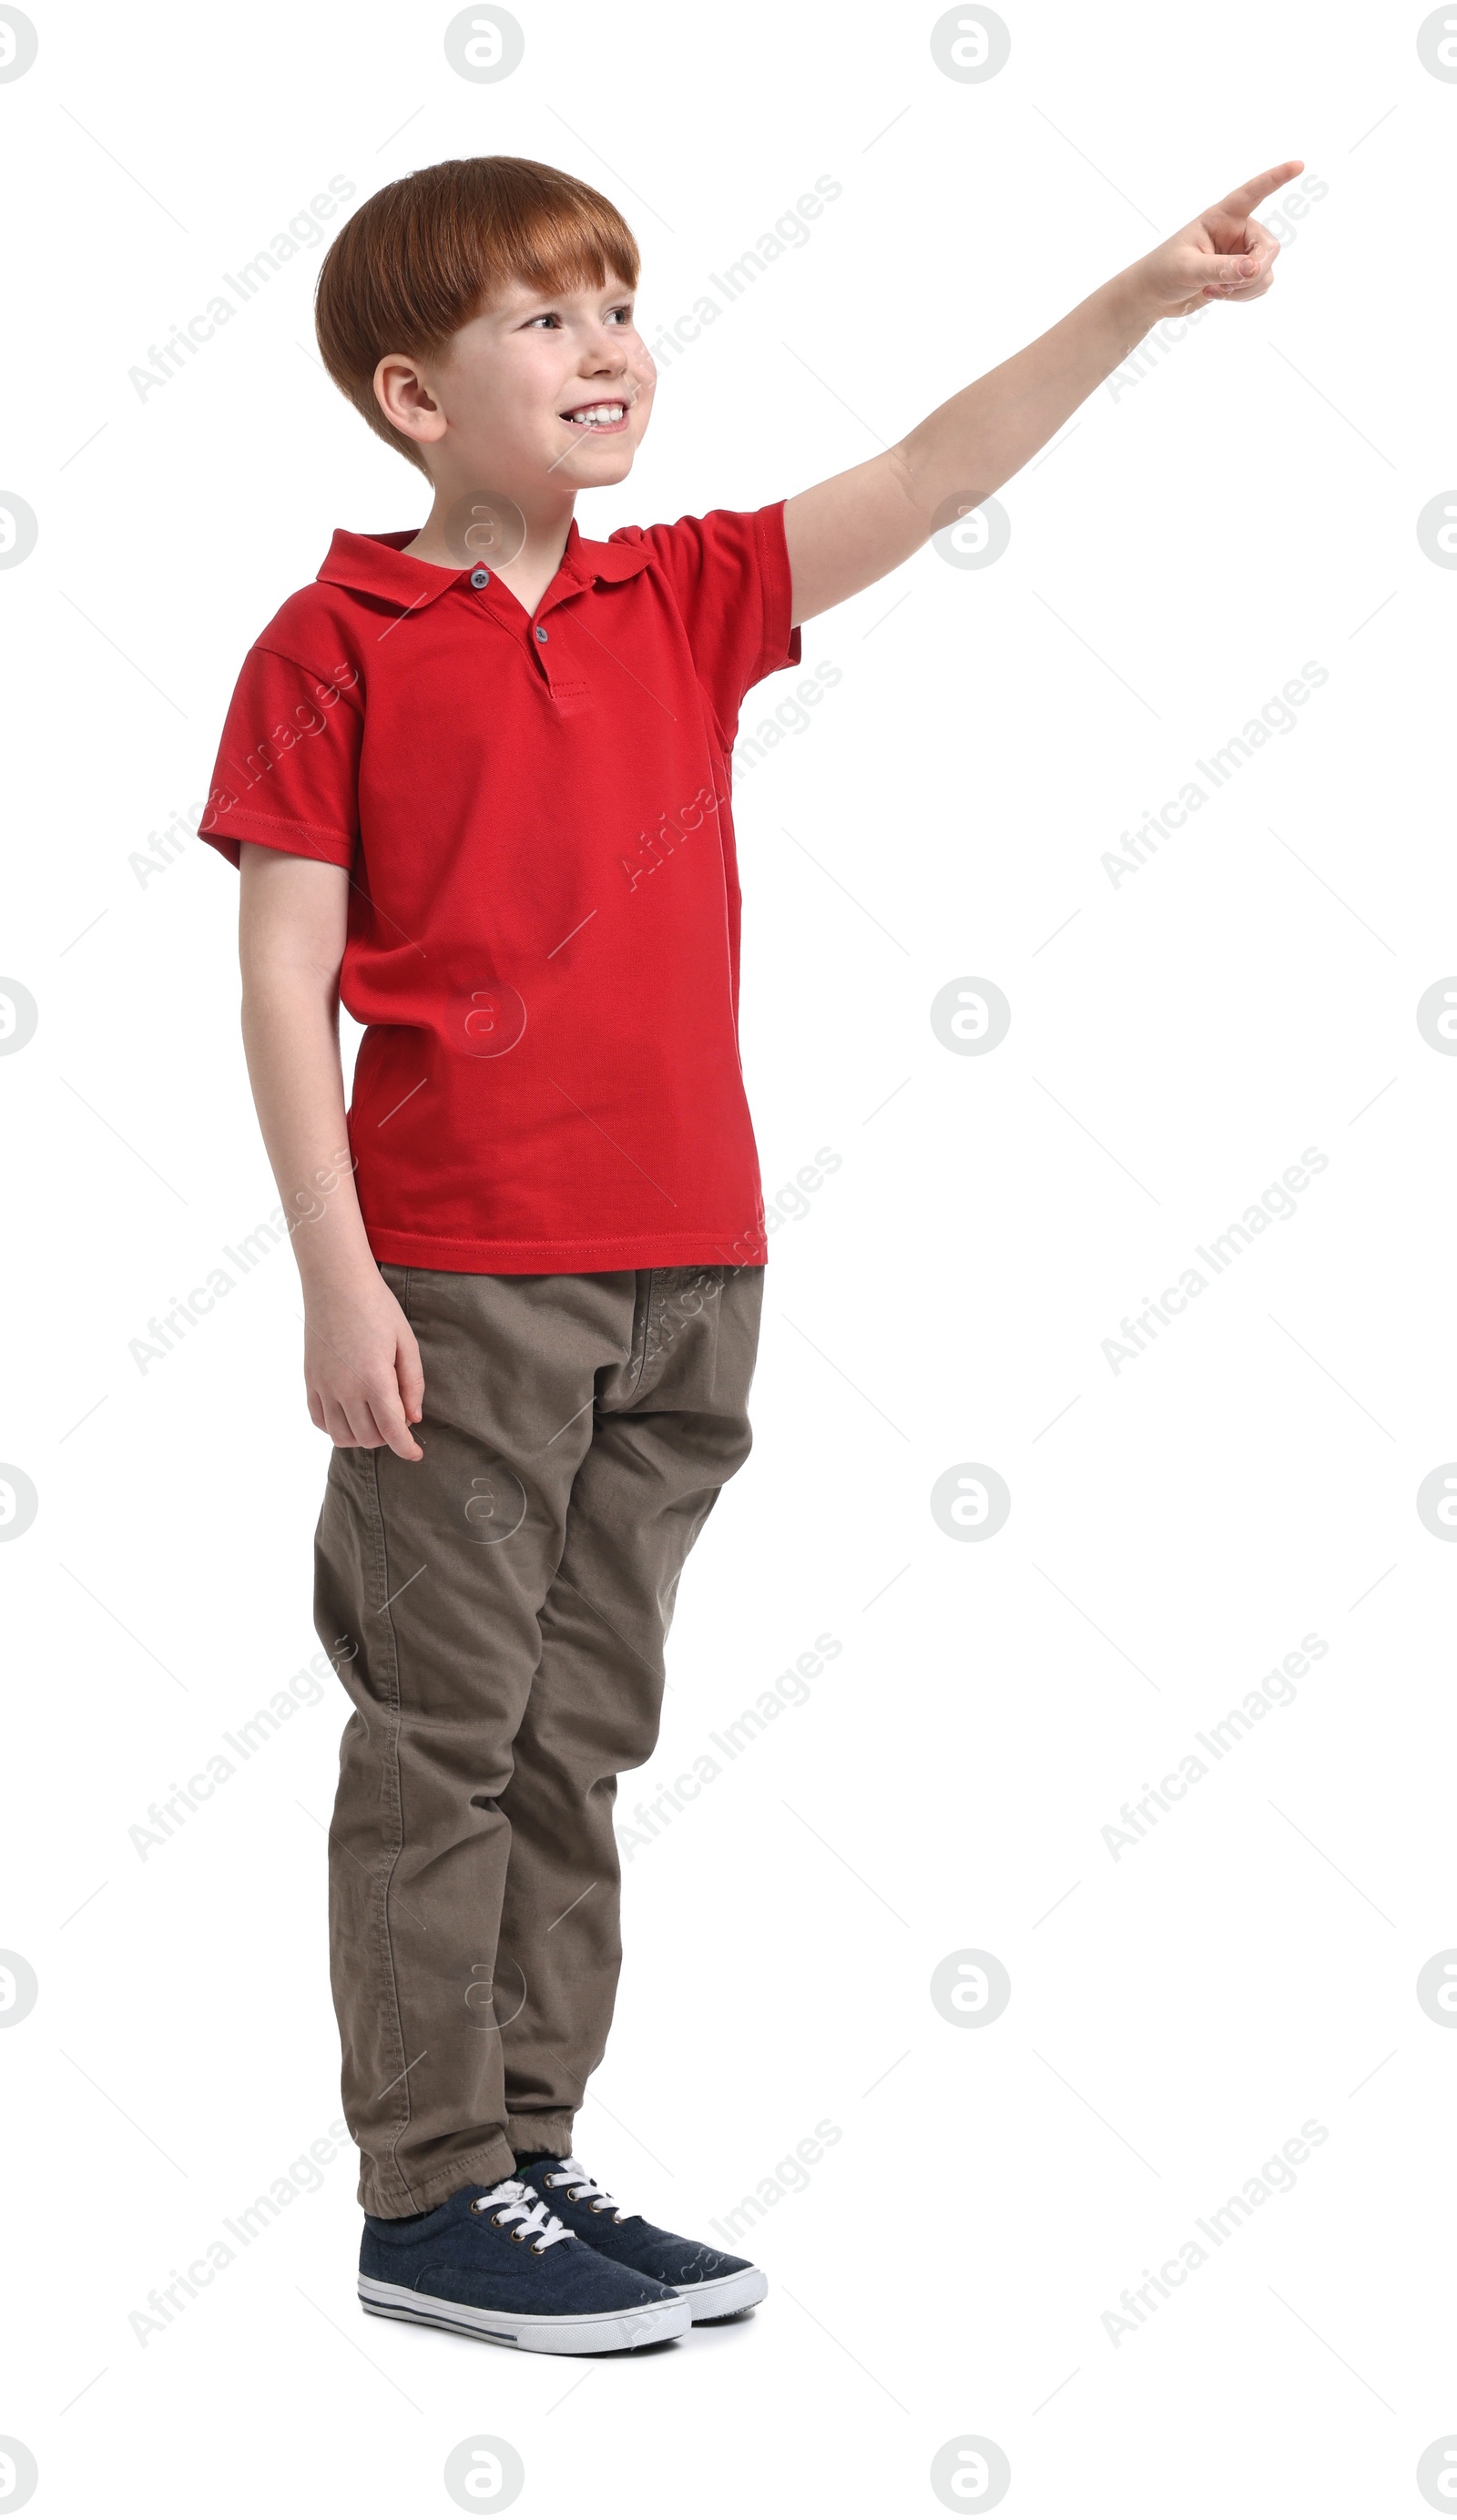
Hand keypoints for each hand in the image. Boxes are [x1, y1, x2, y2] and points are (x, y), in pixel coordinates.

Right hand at [303, 1268, 424, 1459]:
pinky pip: (319, 1420)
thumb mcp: (406, 1343)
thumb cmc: (377, 1308)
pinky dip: (336, 1427)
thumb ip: (412, 1384)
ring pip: (341, 1436)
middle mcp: (346, 1389)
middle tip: (398, 1418)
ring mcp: (324, 1387)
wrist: (336, 1283)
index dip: (406, 1449)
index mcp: (375, 1380)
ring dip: (362, 1437)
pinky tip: (350, 1414)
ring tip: (374, 1419)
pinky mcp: (310, 1381)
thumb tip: (413, 1418)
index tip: (415, 1455)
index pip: (392, 1431)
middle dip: (388, 1438)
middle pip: (368, 1438)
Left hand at [1129, 160, 1304, 320]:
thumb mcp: (1188, 269)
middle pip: (1269, 247)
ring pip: (1267, 270)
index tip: (1299, 165)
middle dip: (1254, 271)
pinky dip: (1244, 296)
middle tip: (1227, 285)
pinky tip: (1219, 295)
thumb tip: (1254, 270)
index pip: (1253, 193)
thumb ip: (1221, 268)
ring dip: (1245, 288)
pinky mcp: (1242, 274)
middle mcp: (1237, 231)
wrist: (1154, 296)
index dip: (1276, 178)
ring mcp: (1242, 253)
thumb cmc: (1164, 272)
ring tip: (1215, 291)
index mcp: (1222, 216)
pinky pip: (1261, 285)